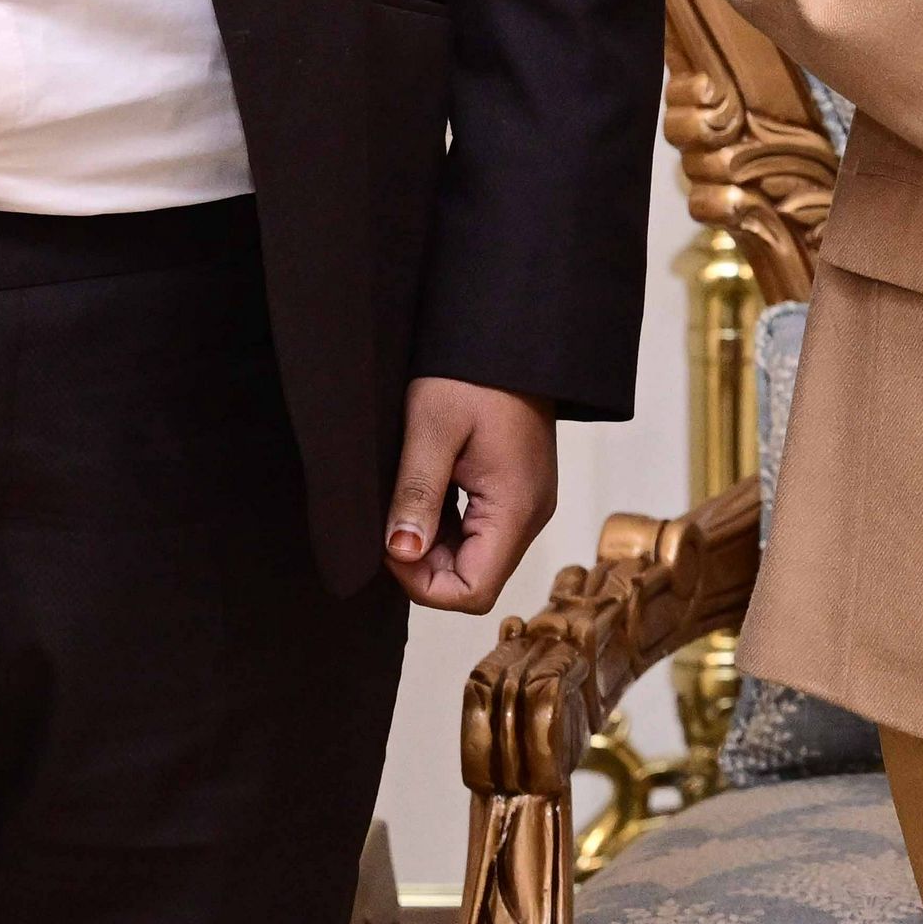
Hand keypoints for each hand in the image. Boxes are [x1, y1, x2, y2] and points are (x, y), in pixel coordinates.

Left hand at [388, 379, 557, 612]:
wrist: (512, 332)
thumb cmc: (473, 372)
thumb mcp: (433, 428)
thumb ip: (418, 493)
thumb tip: (401, 553)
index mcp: (516, 508)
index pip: (473, 591)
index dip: (423, 582)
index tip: (392, 540)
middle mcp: (530, 516)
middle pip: (475, 580)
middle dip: (425, 566)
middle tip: (393, 520)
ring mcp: (527, 504)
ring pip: (476, 559)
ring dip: (434, 546)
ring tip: (409, 500)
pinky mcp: (518, 491)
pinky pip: (481, 533)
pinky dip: (448, 527)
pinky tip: (428, 492)